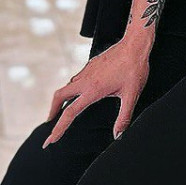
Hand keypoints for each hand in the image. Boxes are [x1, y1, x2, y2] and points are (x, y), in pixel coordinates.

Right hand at [42, 32, 152, 147]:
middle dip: (52, 111)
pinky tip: (81, 92)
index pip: (70, 113)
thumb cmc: (134, 69)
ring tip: (63, 111)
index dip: (58, 128)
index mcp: (93, 90)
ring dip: (62, 99)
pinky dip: (73, 89)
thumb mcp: (131, 95)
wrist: (135, 45)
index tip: (50, 140)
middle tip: (51, 124)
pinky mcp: (91, 64)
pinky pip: (77, 78)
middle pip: (59, 96)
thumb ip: (124, 118)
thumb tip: (118, 136)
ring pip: (68, 86)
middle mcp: (86, 80)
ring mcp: (87, 70)